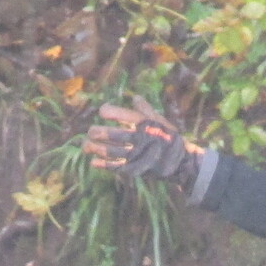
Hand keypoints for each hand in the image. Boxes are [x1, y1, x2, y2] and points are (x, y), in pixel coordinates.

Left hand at [83, 96, 197, 187]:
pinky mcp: (134, 169)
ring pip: (107, 150)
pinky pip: (113, 166)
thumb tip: (135, 97)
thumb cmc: (168, 138)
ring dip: (93, 148)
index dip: (107, 111)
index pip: (117, 113)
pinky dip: (101, 164)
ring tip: (86, 146)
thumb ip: (145, 109)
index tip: (103, 112)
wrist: (180, 162)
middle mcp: (137, 137)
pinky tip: (93, 162)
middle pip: (108, 133)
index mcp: (142, 123)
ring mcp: (135, 154)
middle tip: (92, 132)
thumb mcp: (159, 120)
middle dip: (95, 132)